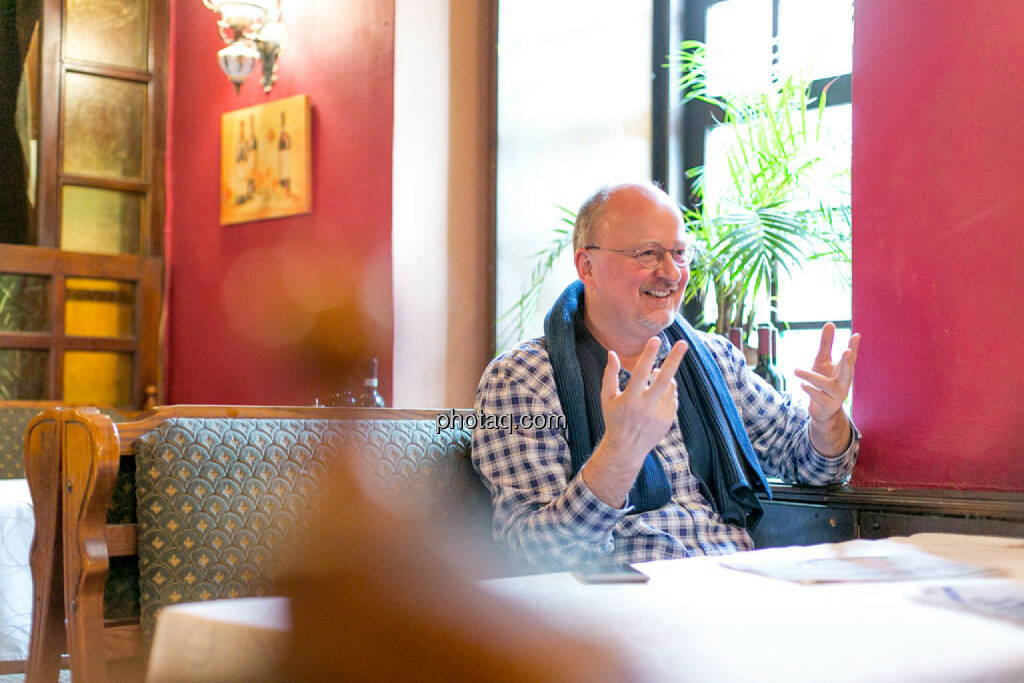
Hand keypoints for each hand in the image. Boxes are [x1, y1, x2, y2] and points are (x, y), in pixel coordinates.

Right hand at [599, 337, 687, 466]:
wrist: (627, 448)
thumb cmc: (614, 419)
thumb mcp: (607, 398)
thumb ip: (610, 375)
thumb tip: (612, 353)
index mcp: (629, 399)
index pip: (641, 373)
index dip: (648, 355)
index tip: (655, 339)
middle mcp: (646, 407)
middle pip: (664, 379)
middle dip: (675, 359)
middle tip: (683, 343)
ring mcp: (660, 414)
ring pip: (670, 386)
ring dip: (666, 375)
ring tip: (656, 373)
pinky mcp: (669, 419)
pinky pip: (673, 397)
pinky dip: (668, 390)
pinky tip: (658, 392)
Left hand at [793, 323, 859, 454]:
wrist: (823, 411)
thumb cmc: (823, 381)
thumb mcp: (822, 361)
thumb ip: (826, 344)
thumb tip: (830, 323)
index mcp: (843, 370)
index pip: (850, 357)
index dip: (854, 347)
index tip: (856, 336)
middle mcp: (843, 382)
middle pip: (848, 371)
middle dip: (848, 362)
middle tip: (847, 351)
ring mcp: (837, 395)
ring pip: (826, 385)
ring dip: (812, 377)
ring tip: (796, 371)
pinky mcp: (828, 405)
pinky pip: (818, 397)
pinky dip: (810, 391)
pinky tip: (802, 385)